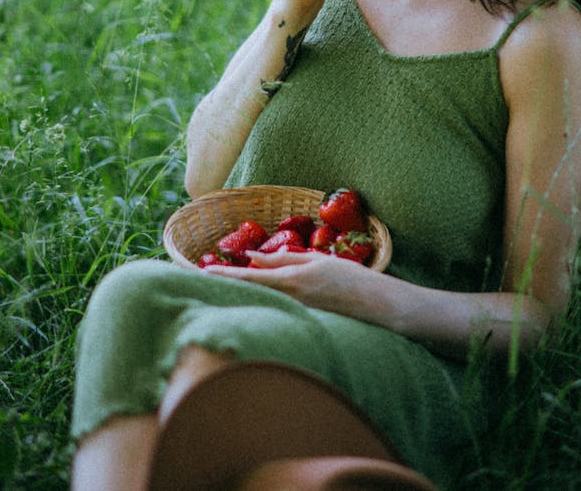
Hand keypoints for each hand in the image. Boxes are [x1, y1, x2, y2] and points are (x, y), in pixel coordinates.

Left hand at [204, 248, 379, 320]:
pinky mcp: (302, 323)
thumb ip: (284, 259)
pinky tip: (253, 301)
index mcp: (292, 280)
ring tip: (224, 287)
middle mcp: (290, 299)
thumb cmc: (348, 277)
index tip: (205, 273)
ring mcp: (296, 314)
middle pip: (250, 293)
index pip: (251, 278)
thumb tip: (254, 258)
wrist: (375, 305)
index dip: (226, 276)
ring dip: (243, 295)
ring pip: (261, 303)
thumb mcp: (315, 261)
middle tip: (205, 280)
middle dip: (228, 286)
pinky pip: (276, 312)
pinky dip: (261, 305)